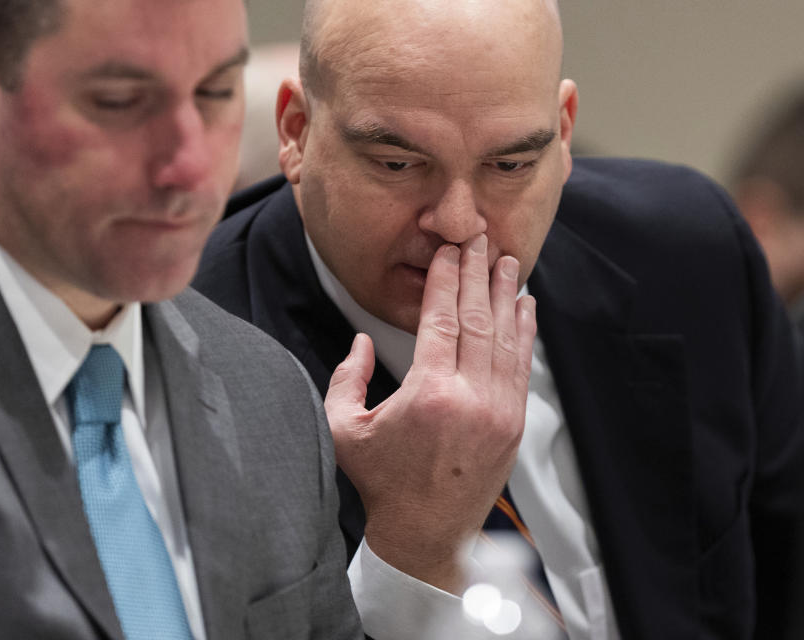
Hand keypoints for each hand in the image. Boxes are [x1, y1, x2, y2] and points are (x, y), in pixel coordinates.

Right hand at [324, 234, 536, 592]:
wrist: (426, 534)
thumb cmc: (383, 484)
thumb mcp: (345, 430)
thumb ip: (346, 379)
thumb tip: (360, 342)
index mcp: (428, 394)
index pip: (441, 318)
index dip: (444, 279)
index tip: (446, 252)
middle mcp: (470, 398)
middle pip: (477, 318)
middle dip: (477, 273)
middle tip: (477, 240)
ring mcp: (499, 411)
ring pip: (505, 338)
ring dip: (505, 295)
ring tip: (505, 261)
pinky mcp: (513, 424)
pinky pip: (521, 366)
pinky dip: (524, 332)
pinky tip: (524, 307)